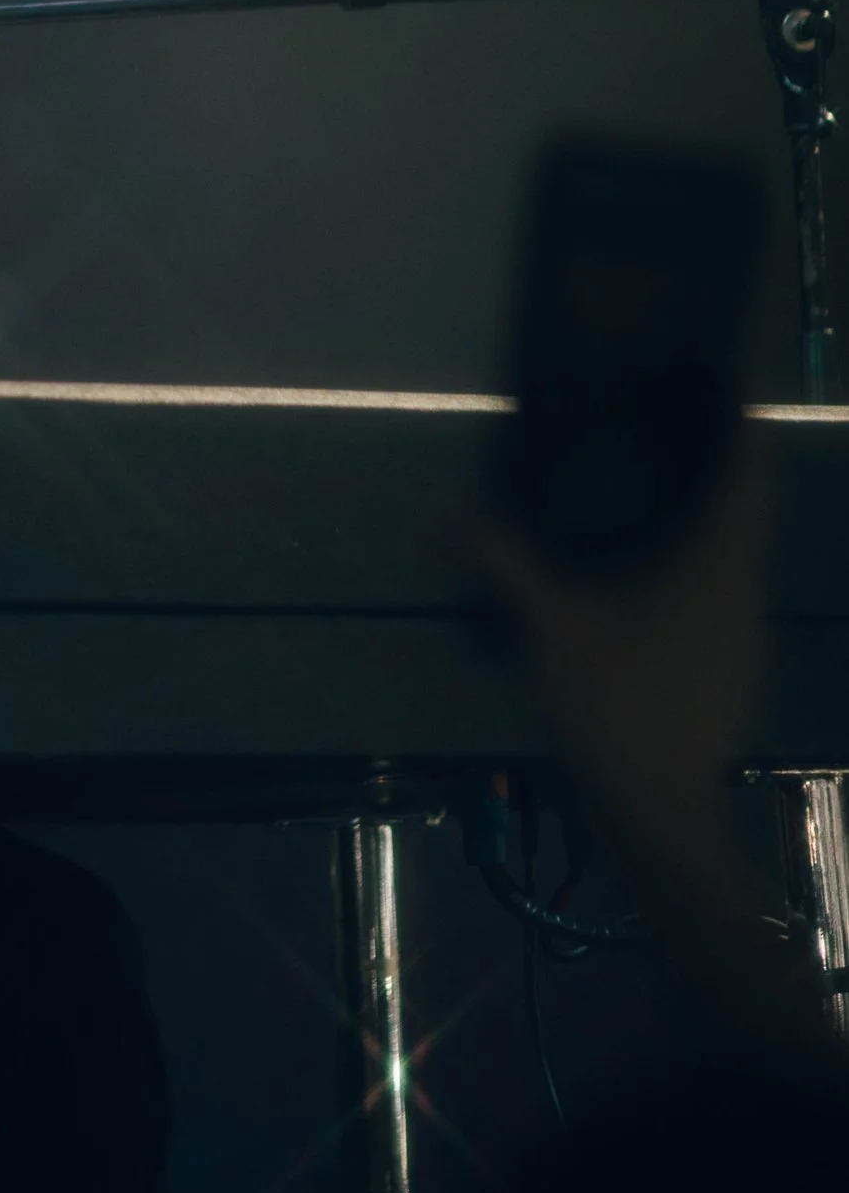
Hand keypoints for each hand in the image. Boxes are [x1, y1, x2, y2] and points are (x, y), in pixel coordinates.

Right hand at [465, 429, 777, 860]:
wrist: (662, 821)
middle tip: (669, 414)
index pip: (748, 470)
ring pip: (736, 550)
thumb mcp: (552, 631)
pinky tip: (646, 571)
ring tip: (653, 482)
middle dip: (716, 456)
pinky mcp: (731, 668)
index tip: (723, 371)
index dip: (740, 417)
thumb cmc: (620, 713)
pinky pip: (722, 588)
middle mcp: (742, 590)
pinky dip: (695, 558)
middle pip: (746, 505)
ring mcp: (743, 634)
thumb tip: (445, 513)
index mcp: (717, 565)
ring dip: (706, 511)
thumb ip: (503, 564)